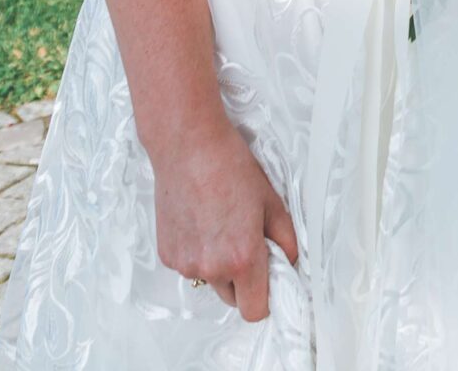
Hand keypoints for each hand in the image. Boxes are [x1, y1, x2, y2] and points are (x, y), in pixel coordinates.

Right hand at [152, 123, 299, 319]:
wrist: (188, 147)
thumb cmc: (232, 168)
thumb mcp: (272, 202)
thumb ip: (286, 241)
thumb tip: (290, 262)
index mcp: (242, 258)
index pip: (255, 310)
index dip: (265, 298)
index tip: (269, 280)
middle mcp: (211, 268)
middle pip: (232, 298)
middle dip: (243, 280)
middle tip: (246, 243)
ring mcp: (185, 264)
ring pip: (210, 281)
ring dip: (219, 266)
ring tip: (221, 226)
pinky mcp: (167, 255)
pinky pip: (190, 266)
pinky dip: (198, 254)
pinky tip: (201, 222)